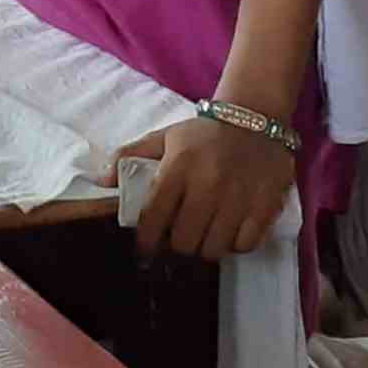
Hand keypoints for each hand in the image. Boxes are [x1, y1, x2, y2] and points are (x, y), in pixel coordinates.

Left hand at [117, 111, 296, 259]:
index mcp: (179, 166)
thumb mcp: (165, 137)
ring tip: (205, 235)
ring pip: (214, 248)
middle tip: (180, 238)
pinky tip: (231, 231)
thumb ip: (131, 155)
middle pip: (184, 241)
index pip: (154, 216)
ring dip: (206, 247)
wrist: (255, 118)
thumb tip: (102, 180)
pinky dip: (235, 244)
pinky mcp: (265, 204)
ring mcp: (239, 196)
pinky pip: (245, 245)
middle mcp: (208, 183)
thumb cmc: (204, 134)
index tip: (145, 249)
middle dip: (178, 245)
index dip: (146, 240)